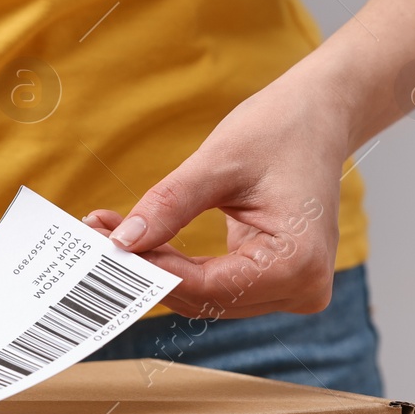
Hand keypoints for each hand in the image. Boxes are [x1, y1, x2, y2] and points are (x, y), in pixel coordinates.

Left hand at [84, 72, 349, 318]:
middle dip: (147, 267)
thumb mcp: (219, 162)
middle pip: (202, 297)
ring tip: (108, 232)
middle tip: (95, 234)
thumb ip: (169, 206)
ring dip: (156, 268)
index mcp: (297, 263)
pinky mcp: (272, 281)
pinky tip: (140, 240)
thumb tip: (121, 242)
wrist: (319, 116)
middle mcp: (300, 288)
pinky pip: (214, 285)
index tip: (102, 244)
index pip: (206, 285)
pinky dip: (177, 265)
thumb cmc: (281, 129)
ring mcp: (289, 289)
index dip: (151, 269)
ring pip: (203, 296)